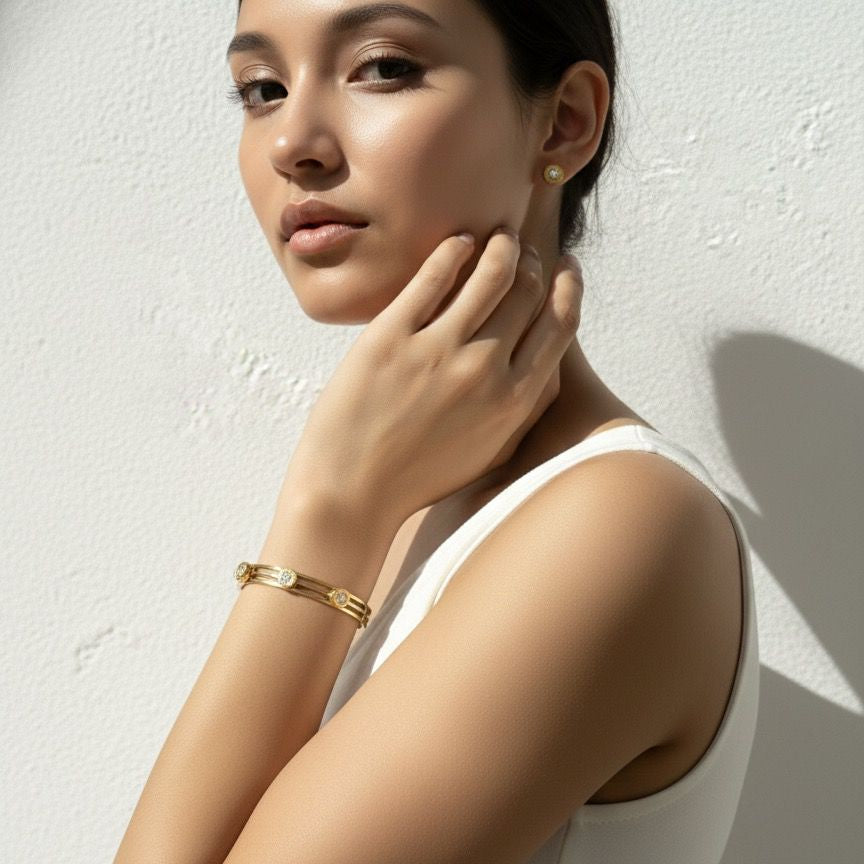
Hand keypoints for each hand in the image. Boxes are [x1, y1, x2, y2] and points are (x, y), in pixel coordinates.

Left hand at [283, 227, 583, 525]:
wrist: (352, 491)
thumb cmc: (422, 476)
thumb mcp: (490, 451)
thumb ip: (527, 408)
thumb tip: (552, 362)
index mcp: (514, 400)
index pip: (560, 324)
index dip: (569, 287)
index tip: (565, 266)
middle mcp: (485, 370)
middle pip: (528, 292)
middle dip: (533, 260)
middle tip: (521, 248)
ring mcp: (437, 351)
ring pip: (490, 273)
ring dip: (501, 245)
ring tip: (496, 236)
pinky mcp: (389, 337)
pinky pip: (432, 276)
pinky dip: (453, 249)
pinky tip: (458, 241)